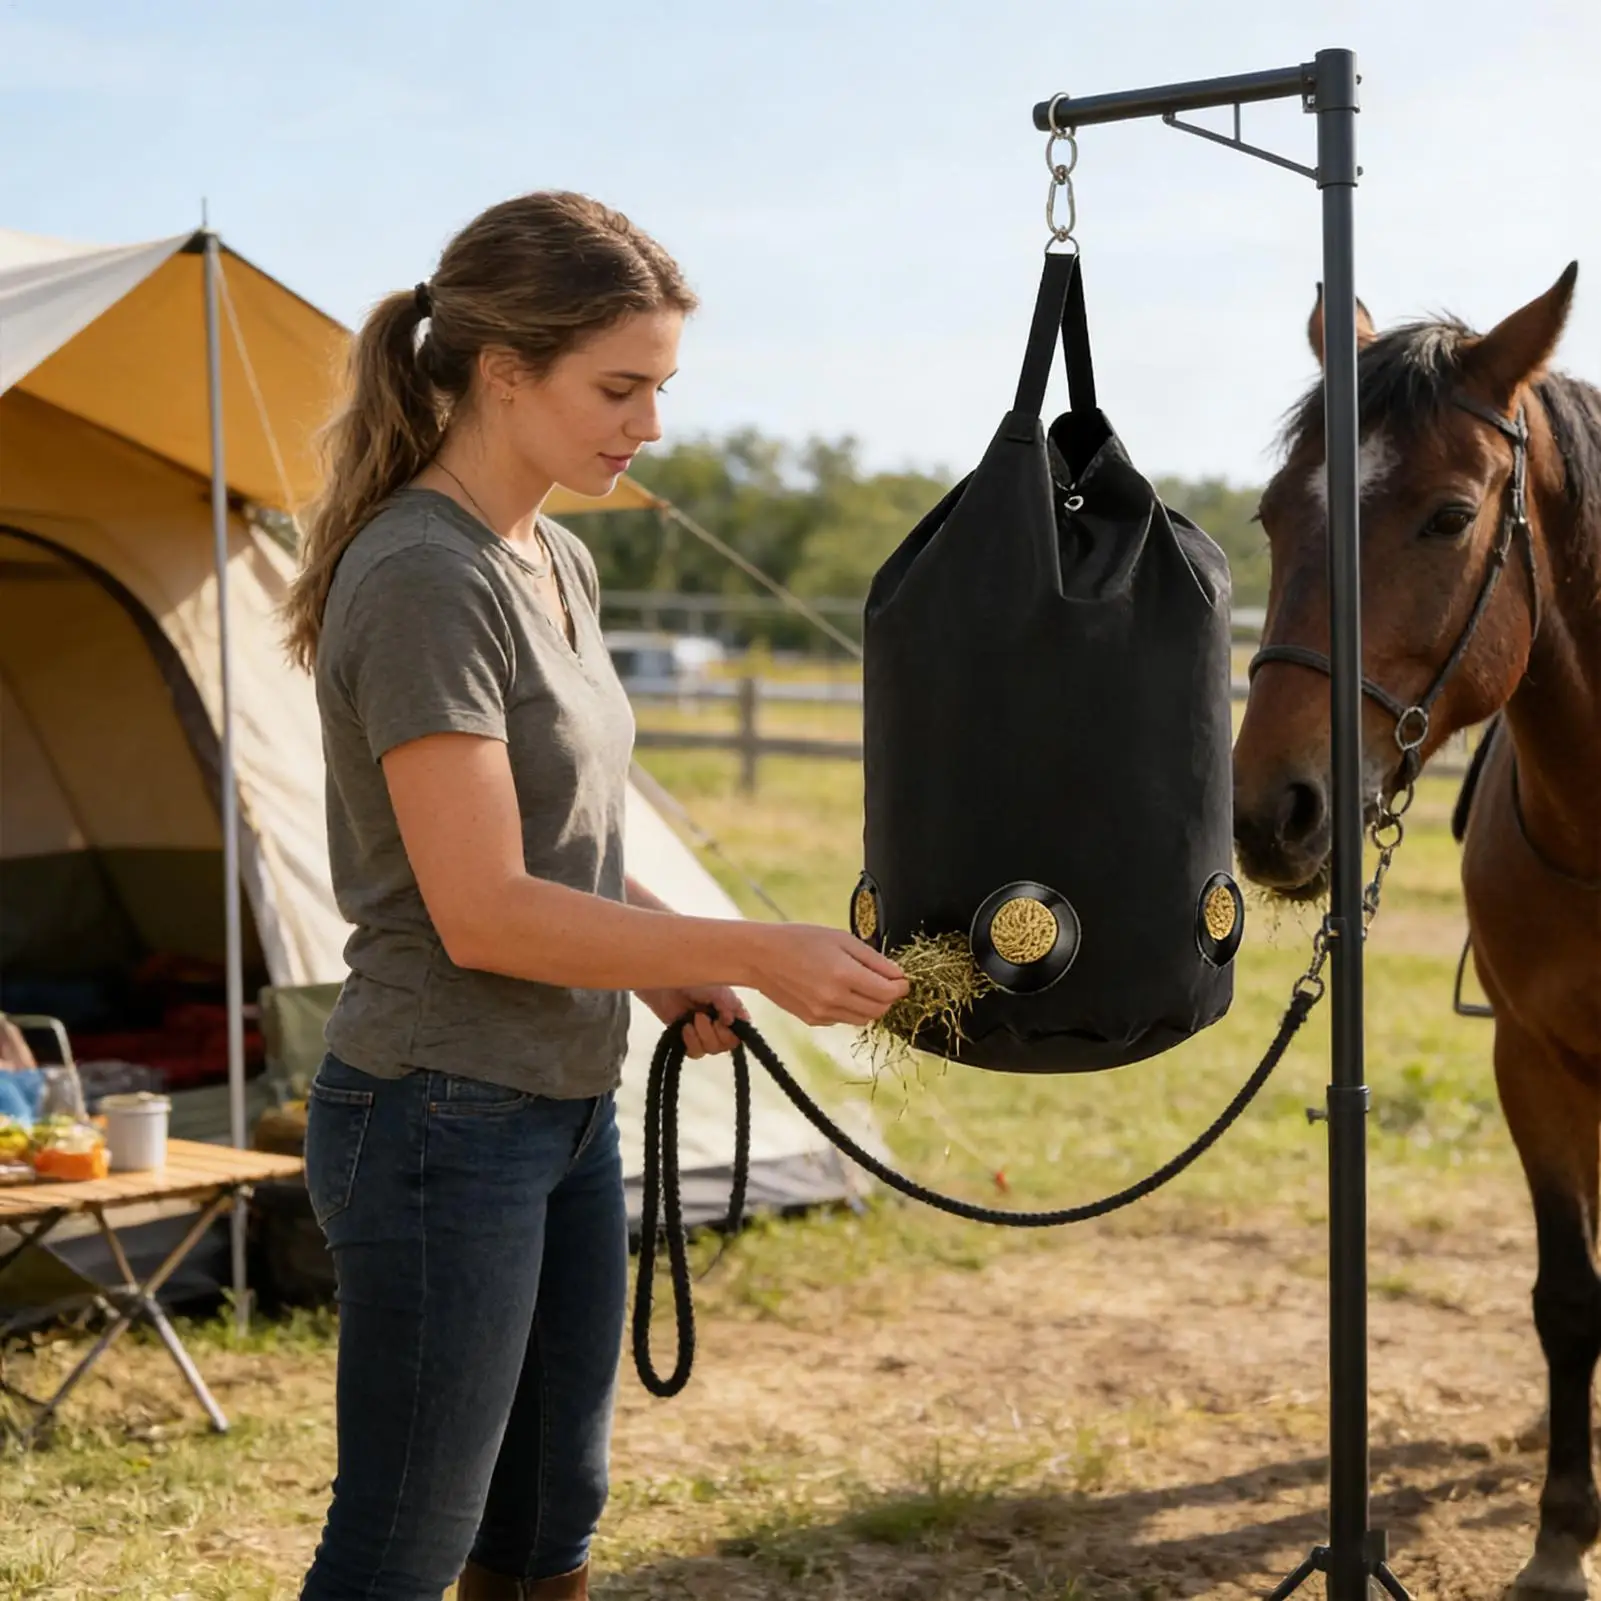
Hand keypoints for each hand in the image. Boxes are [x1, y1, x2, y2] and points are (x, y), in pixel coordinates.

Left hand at [636, 984, 749, 1057]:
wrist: (666, 982)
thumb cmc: (693, 980)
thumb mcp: (715, 988)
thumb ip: (727, 1004)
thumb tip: (732, 1022)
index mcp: (731, 1011)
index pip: (740, 1034)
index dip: (730, 1033)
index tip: (719, 1021)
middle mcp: (721, 1024)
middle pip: (726, 1046)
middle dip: (712, 1034)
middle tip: (700, 1016)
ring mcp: (704, 1032)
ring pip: (710, 1050)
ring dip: (700, 1037)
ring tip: (691, 1021)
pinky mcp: (688, 1038)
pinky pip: (694, 1052)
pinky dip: (690, 1042)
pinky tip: (684, 1028)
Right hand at [745, 925, 907, 1027]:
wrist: (760, 957)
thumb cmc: (800, 940)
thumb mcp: (841, 938)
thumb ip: (873, 959)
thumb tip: (897, 976)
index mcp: (843, 974)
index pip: (888, 993)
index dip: (901, 987)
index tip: (902, 979)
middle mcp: (834, 999)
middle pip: (879, 1010)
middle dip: (888, 997)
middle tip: (885, 981)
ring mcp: (822, 1013)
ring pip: (863, 1019)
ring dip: (870, 1005)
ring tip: (861, 984)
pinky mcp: (813, 1020)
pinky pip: (843, 1020)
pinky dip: (849, 1008)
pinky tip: (837, 990)